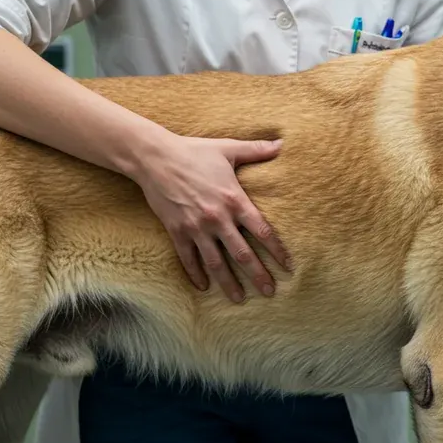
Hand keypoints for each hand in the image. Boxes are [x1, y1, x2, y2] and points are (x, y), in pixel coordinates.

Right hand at [138, 133, 289, 302]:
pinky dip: (196, 274)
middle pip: (243, 254)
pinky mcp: (177, 231)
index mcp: (234, 200)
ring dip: (229, 283)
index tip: (288, 266)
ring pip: (216, 263)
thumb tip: (282, 144)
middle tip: (270, 292)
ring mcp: (196, 228)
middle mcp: (218, 218)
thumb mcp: (228, 148)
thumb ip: (256, 150)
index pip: (262, 231)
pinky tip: (203, 287)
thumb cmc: (194, 151)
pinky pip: (188, 259)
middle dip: (258, 275)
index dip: (277, 251)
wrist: (154, 158)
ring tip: (239, 299)